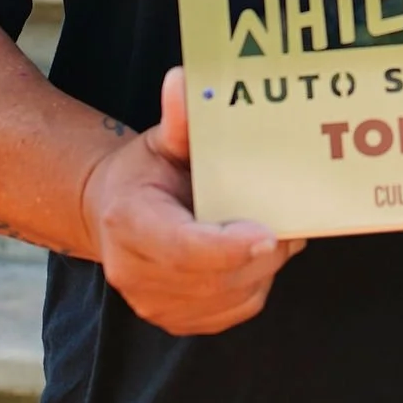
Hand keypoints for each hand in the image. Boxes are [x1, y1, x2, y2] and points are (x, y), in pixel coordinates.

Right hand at [79, 67, 302, 335]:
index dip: (226, 247)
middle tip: (291, 221)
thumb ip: (178, 119)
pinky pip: (234, 310)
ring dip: (263, 268)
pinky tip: (254, 256)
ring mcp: (153, 304)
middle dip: (262, 253)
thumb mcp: (159, 142)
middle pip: (215, 275)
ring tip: (273, 232)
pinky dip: (254, 284)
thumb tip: (184, 81)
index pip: (181, 247)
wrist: (111, 214)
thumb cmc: (145, 174)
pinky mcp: (176, 322)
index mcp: (128, 222)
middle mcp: (134, 271)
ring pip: (231, 296)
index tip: (268, 234)